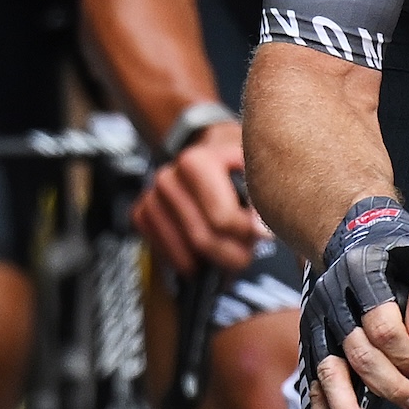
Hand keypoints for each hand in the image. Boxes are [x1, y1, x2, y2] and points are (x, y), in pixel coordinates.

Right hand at [133, 122, 269, 273]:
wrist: (207, 146)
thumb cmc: (238, 160)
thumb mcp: (258, 166)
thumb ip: (265, 196)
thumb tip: (266, 233)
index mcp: (196, 161)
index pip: (222, 218)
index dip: (248, 234)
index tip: (265, 237)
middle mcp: (168, 177)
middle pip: (203, 239)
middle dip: (232, 253)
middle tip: (249, 253)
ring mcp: (151, 196)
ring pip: (185, 252)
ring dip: (213, 260)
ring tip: (233, 252)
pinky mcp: (142, 213)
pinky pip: (165, 253)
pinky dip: (190, 262)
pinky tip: (207, 255)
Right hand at [299, 199, 408, 408]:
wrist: (350, 237)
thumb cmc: (395, 252)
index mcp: (361, 274)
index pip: (379, 321)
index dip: (402, 349)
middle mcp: (334, 300)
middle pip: (355, 350)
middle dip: (385, 382)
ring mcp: (319, 322)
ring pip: (328, 371)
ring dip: (345, 408)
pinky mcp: (312, 341)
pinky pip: (312, 382)